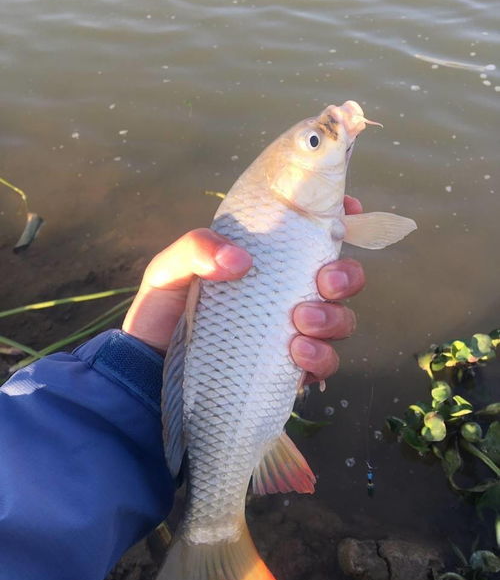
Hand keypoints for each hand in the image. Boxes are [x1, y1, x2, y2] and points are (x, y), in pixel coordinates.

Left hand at [122, 195, 364, 382]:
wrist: (150, 366)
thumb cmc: (163, 311)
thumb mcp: (169, 269)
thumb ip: (196, 249)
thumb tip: (240, 261)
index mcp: (266, 262)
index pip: (313, 236)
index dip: (341, 217)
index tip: (348, 210)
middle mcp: (286, 294)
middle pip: (342, 279)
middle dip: (346, 277)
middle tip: (324, 282)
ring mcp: (291, 332)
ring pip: (341, 321)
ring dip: (333, 318)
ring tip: (300, 321)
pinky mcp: (288, 369)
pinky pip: (324, 363)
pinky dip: (320, 357)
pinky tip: (296, 353)